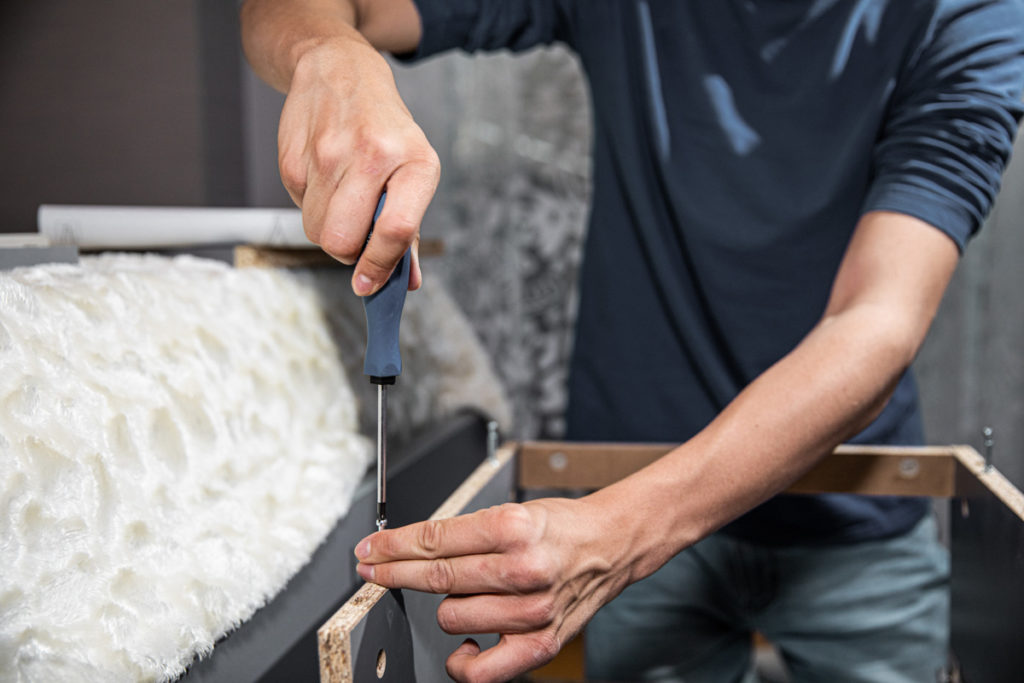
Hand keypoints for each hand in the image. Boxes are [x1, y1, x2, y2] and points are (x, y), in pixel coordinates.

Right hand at [278, 38, 439, 294]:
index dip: (380, 266)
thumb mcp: (413, 171)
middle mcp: (373, 156)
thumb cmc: (385, 131)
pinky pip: (297, 207)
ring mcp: (329, 155)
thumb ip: (409, 232)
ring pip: (316, 230)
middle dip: (347, 252)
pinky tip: (325, 179)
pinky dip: (311, 206)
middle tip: (357, 239)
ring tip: (343, 200)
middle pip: (342, 240)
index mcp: (415, 162)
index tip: (369, 286)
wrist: (340, 71)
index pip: (396, 229)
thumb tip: (406, 283)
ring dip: (328, 230)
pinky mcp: (294, 158)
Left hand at [354, 498, 637, 682]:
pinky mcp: (540, 642)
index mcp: (513, 527)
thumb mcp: (512, 512)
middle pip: (436, 577)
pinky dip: (462, 660)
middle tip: (372, 568)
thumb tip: (407, 549)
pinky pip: (481, 669)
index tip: (371, 549)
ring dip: (446, 608)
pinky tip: (465, 644)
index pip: (435, 540)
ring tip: (466, 595)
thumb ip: (463, 533)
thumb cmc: (560, 528)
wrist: (611, 544)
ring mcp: (532, 610)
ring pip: (451, 618)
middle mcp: (523, 568)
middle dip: (394, 572)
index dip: (393, 546)